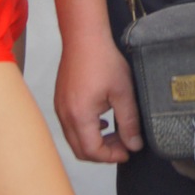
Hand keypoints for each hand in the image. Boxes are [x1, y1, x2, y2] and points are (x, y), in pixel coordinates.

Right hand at [53, 28, 143, 163]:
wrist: (84, 38)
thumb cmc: (103, 60)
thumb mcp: (123, 92)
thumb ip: (130, 122)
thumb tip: (134, 145)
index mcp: (80, 115)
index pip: (93, 151)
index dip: (112, 156)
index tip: (128, 151)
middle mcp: (65, 115)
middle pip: (81, 150)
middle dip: (103, 153)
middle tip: (123, 144)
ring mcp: (60, 108)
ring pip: (75, 139)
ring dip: (95, 141)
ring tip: (116, 132)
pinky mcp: (60, 101)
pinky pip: (71, 126)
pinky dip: (86, 131)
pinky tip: (103, 121)